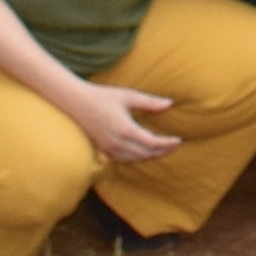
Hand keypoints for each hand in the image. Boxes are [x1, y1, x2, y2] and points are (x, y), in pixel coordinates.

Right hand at [65, 79, 179, 166]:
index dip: (167, 144)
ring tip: (164, 150)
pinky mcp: (104, 150)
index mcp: (125, 129)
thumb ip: (149, 102)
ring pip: (136, 159)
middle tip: (175, 146)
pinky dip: (138, 158)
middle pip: (146, 154)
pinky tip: (145, 153)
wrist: (76, 103)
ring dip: (151, 156)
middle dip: (163, 151)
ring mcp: (109, 148)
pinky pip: (125, 160)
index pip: (152, 143)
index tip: (179, 141)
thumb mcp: (128, 95)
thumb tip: (169, 103)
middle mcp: (117, 142)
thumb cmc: (103, 96)